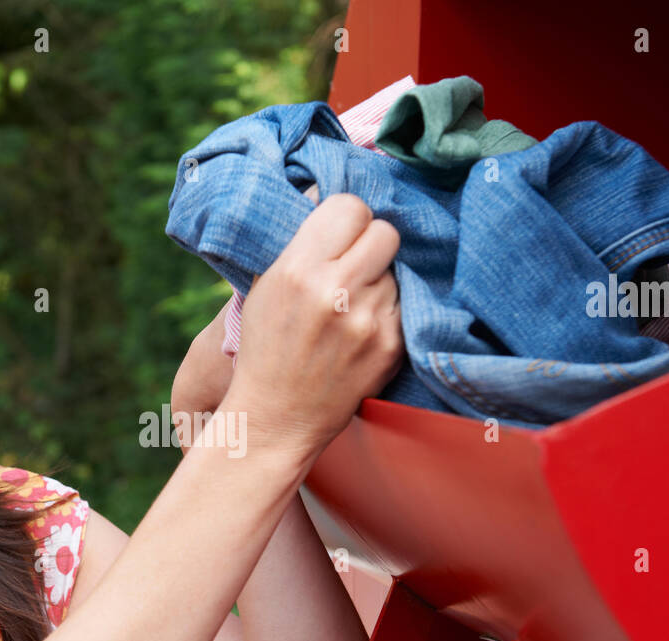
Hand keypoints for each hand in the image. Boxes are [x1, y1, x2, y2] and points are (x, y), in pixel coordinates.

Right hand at [224, 193, 403, 463]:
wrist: (276, 417)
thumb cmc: (266, 348)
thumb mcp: (265, 286)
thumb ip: (298, 242)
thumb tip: (327, 194)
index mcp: (299, 270)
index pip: (350, 206)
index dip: (346, 218)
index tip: (339, 233)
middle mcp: (337, 291)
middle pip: (385, 231)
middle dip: (371, 243)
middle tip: (354, 263)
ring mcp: (368, 320)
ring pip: (395, 270)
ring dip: (379, 280)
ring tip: (351, 307)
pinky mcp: (391, 346)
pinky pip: (404, 304)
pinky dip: (387, 311)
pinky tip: (361, 330)